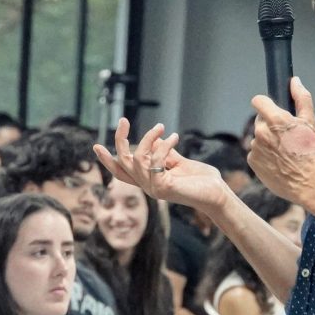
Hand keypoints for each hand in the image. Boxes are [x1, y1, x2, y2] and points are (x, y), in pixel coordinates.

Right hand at [93, 119, 230, 213]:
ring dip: (149, 138)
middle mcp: (147, 186)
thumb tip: (156, 139)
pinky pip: (154, 161)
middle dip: (120, 140)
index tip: (96, 146)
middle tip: (124, 120)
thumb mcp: (180, 162)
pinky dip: (163, 146)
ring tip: (163, 128)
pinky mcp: (162, 188)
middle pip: (122, 163)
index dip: (108, 160)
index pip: (122, 172)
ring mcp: (153, 189)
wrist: (218, 194)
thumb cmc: (202, 180)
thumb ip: (165, 153)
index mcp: (149, 180)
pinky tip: (175, 137)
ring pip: (137, 159)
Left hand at [247, 76, 314, 203]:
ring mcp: (255, 148)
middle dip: (271, 126)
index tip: (273, 110)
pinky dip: (265, 156)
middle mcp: (261, 132)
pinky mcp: (252, 162)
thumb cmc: (312, 154)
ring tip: (285, 153)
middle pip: (260, 121)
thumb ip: (301, 98)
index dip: (266, 104)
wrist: (310, 184)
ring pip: (259, 138)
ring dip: (268, 142)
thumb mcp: (311, 123)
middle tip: (287, 137)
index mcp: (274, 119)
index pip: (258, 101)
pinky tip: (278, 163)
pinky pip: (256, 154)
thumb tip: (295, 81)